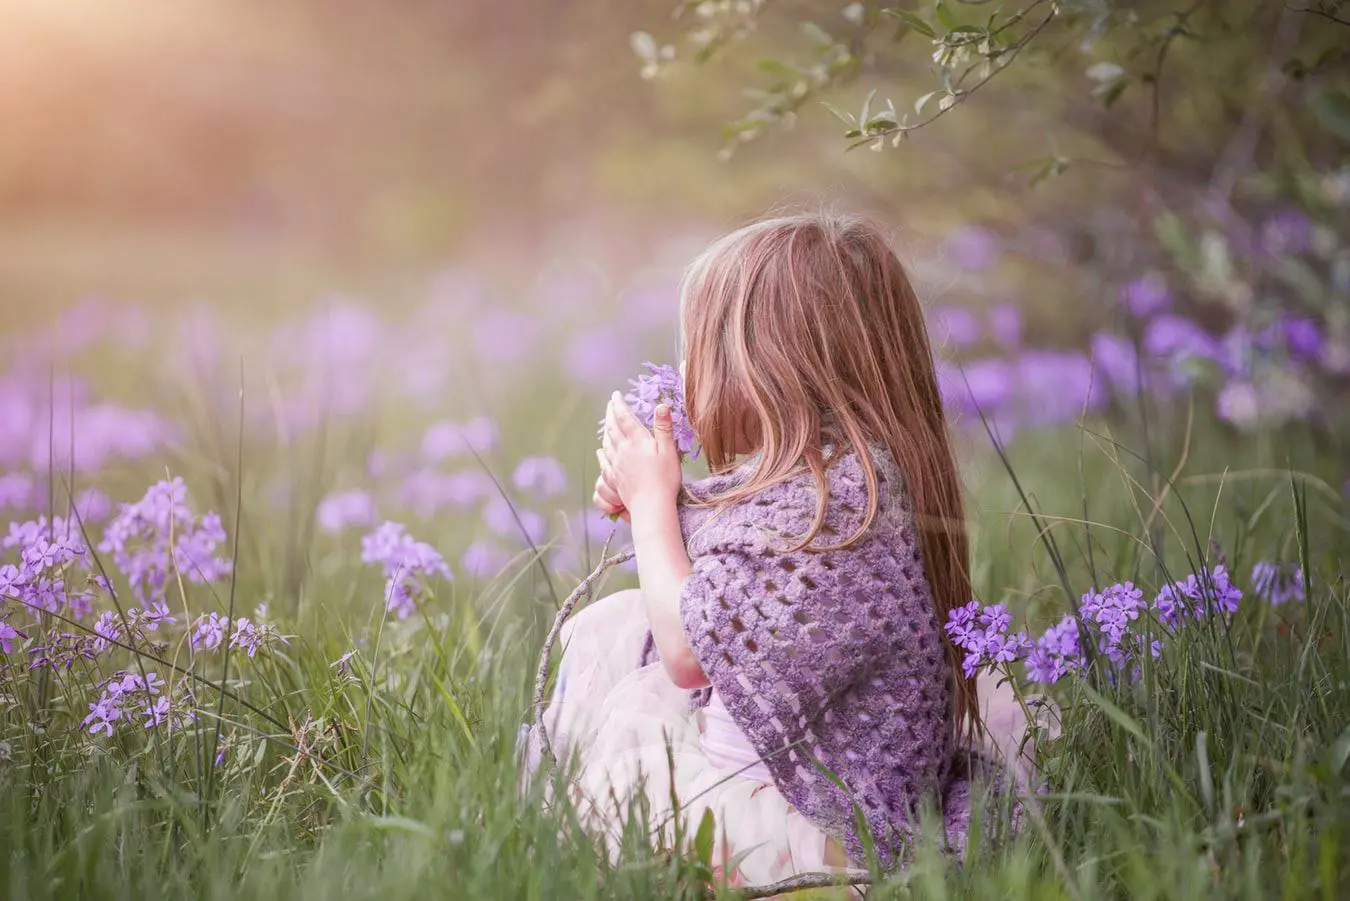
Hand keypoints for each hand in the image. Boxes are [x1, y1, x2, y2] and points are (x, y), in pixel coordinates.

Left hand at [598, 392, 682, 518]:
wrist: (651, 505)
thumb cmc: (665, 479)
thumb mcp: (669, 451)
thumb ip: (663, 428)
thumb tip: (662, 405)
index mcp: (637, 441)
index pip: (624, 417)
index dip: (619, 404)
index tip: (615, 395)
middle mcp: (623, 450)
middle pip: (612, 427)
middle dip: (610, 414)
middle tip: (610, 404)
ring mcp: (616, 464)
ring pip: (607, 442)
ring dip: (606, 429)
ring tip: (607, 422)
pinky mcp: (614, 477)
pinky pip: (604, 459)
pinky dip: (602, 450)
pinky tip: (601, 450)